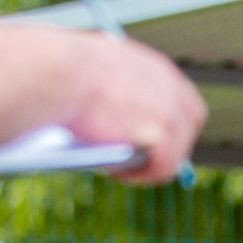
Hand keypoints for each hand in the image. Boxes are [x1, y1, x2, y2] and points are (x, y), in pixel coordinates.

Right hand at [66, 36, 206, 184]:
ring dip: (151, 165)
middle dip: (168, 146)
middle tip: (141, 161)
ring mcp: (170, 112)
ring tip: (123, 171)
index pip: (181, 100)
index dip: (171, 123)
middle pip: (187, 127)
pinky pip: (163, 167)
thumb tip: (104, 110)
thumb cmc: (56, 68)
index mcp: (154, 67)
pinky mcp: (163, 135)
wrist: (56, 72)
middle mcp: (170, 86)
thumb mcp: (90, 68)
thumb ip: (107, 86)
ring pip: (175, 152)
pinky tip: (121, 175)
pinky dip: (143, 175)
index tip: (154, 138)